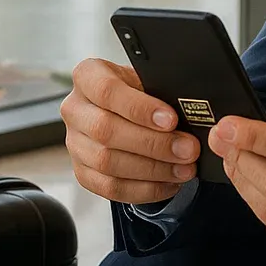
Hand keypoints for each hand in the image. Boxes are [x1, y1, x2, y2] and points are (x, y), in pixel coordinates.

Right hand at [60, 58, 200, 203]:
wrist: (125, 110)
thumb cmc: (140, 92)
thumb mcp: (148, 80)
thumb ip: (161, 92)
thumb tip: (190, 111)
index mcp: (88, 76)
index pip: (107, 91)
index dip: (140, 108)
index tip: (171, 120)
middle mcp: (75, 109)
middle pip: (106, 130)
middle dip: (153, 143)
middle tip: (187, 149)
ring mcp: (75, 143)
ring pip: (107, 163)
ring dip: (152, 169)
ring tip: (183, 168)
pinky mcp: (82, 172)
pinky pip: (110, 187)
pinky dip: (144, 189)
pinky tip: (168, 182)